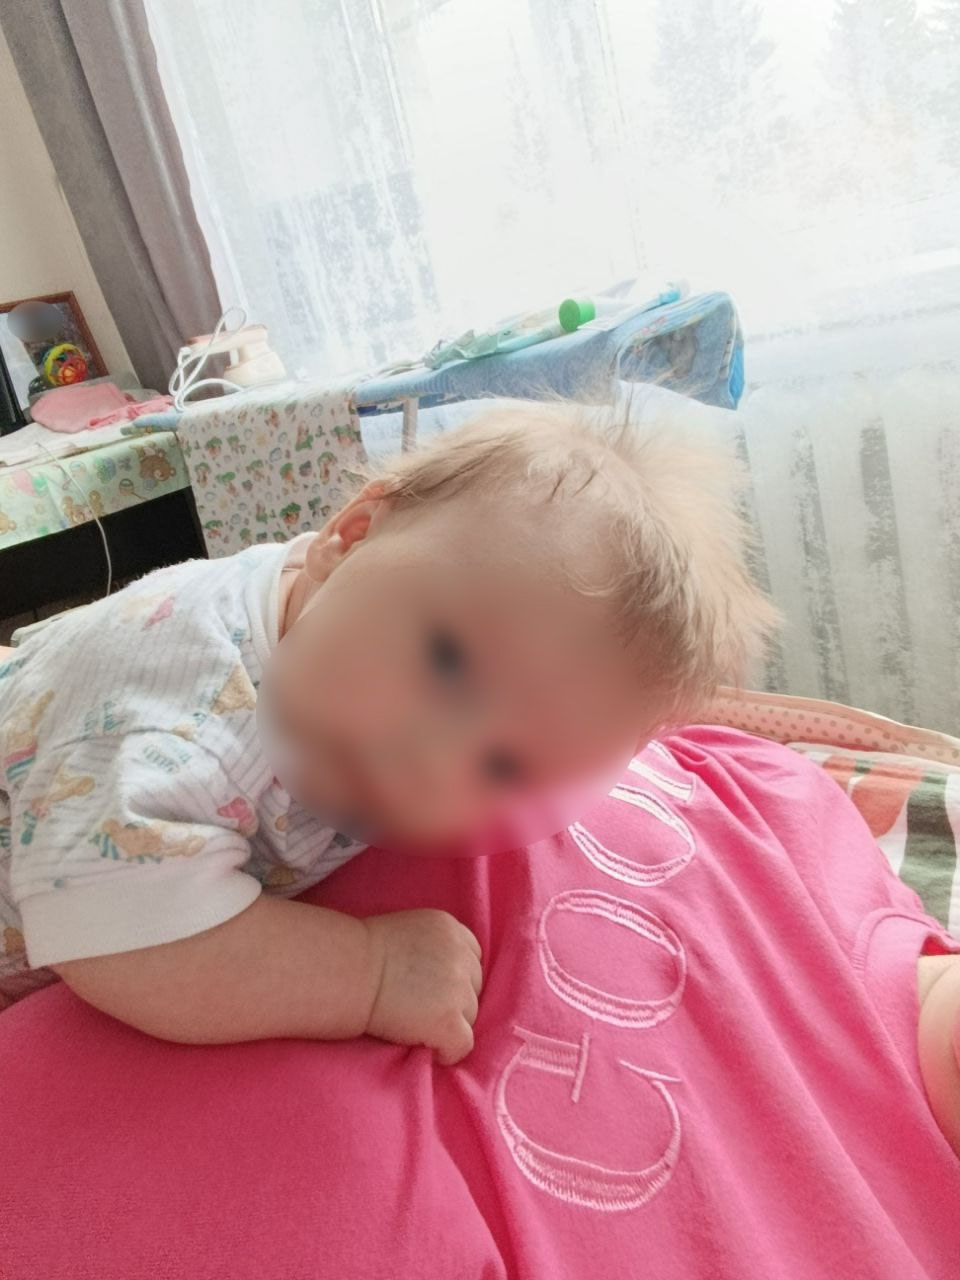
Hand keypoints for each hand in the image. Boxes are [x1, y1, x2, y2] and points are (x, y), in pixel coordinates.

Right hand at [363, 909, 482, 1063]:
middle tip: (421, 1008)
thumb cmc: (362, 954)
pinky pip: (463, 1045)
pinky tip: (427, 1048)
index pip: (472, 957)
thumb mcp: (407, 932)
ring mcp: (458, 988)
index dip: (455, 976)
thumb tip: (440, 975)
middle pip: (474, 987)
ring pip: (470, 1016)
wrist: (347, 972)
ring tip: (417, 1025)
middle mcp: (460, 955)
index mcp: (450, 928)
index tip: (433, 988)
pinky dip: (447, 1051)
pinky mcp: (449, 1021)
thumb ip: (432, 946)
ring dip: (449, 1023)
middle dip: (454, 999)